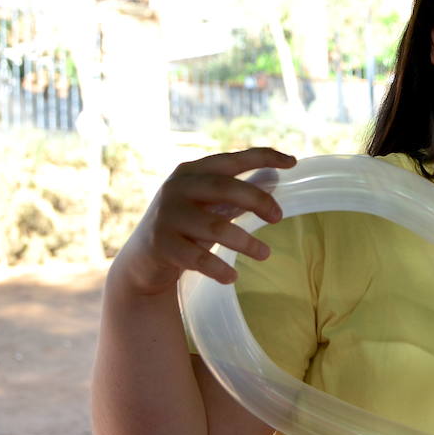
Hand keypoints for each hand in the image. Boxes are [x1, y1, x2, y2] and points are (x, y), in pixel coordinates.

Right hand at [111, 148, 295, 295]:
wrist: (141, 259)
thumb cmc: (185, 226)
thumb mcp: (208, 204)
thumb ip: (236, 192)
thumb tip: (276, 179)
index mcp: (191, 172)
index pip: (231, 159)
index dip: (263, 157)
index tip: (292, 162)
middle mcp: (176, 189)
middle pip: (225, 188)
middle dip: (258, 200)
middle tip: (278, 217)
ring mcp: (167, 216)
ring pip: (216, 227)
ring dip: (246, 242)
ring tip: (266, 254)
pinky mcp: (162, 245)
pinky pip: (198, 258)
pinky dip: (219, 269)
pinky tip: (233, 277)